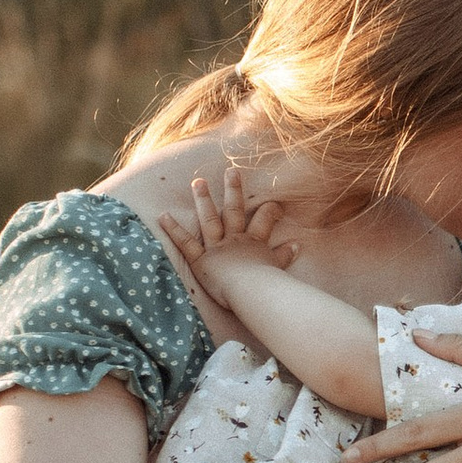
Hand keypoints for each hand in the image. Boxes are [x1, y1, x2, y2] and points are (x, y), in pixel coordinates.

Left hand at [156, 164, 299, 340]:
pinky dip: (174, 229)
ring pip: (209, 219)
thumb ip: (285, 255)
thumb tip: (298, 245)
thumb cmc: (267, 285)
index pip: (264, 220)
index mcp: (253, 242)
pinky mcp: (201, 260)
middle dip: (233, 190)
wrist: (254, 292)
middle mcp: (235, 239)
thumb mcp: (278, 267)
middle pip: (234, 210)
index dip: (270, 211)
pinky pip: (186, 243)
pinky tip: (163, 215)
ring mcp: (217, 248)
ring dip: (203, 200)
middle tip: (231, 171)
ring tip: (197, 181)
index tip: (275, 204)